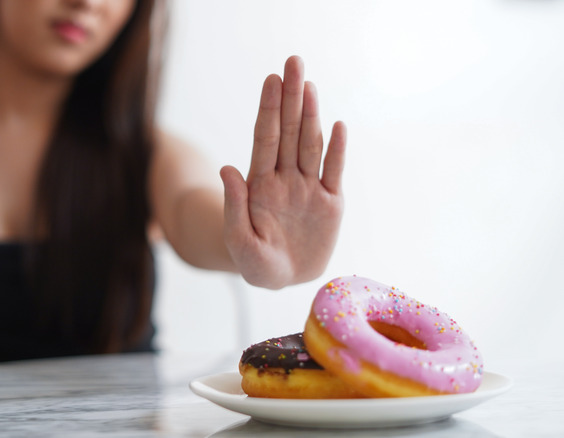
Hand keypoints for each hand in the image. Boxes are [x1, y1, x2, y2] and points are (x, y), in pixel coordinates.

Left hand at [220, 56, 346, 288]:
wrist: (281, 279)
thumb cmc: (254, 262)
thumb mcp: (239, 240)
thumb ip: (234, 206)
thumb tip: (226, 169)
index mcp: (261, 186)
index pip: (265, 140)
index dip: (269, 110)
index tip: (271, 80)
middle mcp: (285, 179)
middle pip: (289, 133)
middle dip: (291, 98)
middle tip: (293, 62)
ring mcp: (308, 189)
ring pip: (310, 145)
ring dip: (311, 115)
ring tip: (310, 85)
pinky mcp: (330, 203)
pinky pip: (334, 171)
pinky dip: (336, 149)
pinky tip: (337, 125)